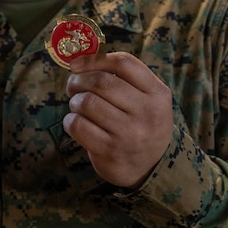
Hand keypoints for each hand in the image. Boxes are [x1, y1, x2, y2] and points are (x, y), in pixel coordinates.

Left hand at [62, 51, 173, 188]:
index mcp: (158, 93)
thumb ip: (123, 78)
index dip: (95, 59)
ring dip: (74, 102)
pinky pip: (77, 125)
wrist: (151, 168)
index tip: (76, 64)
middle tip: (73, 86)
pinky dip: (70, 121)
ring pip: (87, 102)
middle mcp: (146, 112)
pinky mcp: (110, 150)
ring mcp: (129, 133)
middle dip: (78, 81)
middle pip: (101, 82)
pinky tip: (76, 123)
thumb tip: (81, 59)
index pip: (124, 63)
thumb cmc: (141, 124)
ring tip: (78, 107)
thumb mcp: (146, 99)